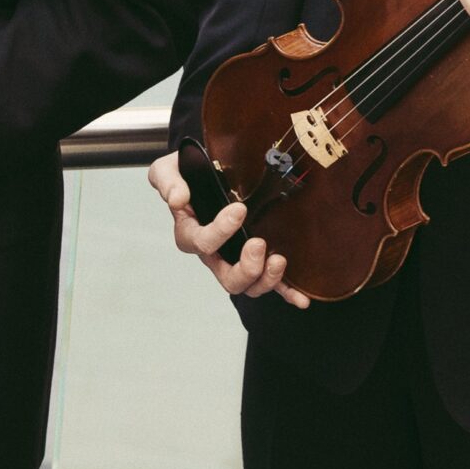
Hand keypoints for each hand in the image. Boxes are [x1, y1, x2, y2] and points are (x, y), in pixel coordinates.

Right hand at [146, 150, 309, 307]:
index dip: (221, 231)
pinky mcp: (258, 257)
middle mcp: (215, 253)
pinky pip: (272, 282)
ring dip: (266, 279)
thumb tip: (179, 199)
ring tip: (278, 260)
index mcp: (192, 234)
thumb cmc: (186, 173)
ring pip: (250, 285)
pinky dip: (286, 292)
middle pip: (228, 278)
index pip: (203, 243)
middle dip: (246, 267)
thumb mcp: (167, 170)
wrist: (207, 168)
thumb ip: (168, 183)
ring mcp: (237, 258)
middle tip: (258, 244)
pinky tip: (301, 300)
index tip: (239, 209)